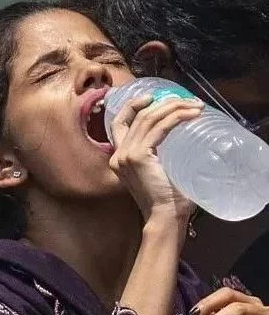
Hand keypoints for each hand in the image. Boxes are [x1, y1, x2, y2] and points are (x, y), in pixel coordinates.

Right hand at [109, 94, 202, 226]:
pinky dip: (177, 117)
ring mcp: (126, 155)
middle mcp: (118, 155)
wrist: (164, 216)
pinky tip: (192, 115)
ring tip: (195, 106)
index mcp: (119, 158)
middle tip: (186, 100)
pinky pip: (159, 127)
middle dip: (164, 103)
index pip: (119, 124)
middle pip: (138, 116)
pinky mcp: (138, 156)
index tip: (153, 98)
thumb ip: (157, 156)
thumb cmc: (166, 199)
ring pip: (149, 118)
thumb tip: (177, 137)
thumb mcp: (156, 172)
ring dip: (175, 107)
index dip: (133, 106)